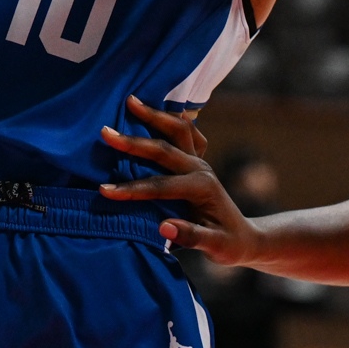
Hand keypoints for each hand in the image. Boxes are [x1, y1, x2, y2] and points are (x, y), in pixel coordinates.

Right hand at [97, 97, 267, 264]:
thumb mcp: (215, 247)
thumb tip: (163, 228)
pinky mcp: (198, 158)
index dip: (132, 189)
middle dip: (132, 142)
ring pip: (177, 129)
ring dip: (154, 115)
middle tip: (105, 132)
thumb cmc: (228, 245)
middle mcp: (201, 168)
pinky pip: (185, 130)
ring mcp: (201, 160)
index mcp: (202, 188)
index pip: (160, 187)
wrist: (244, 237)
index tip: (104, 191)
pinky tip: (155, 107)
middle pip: (163, 149)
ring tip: (130, 100)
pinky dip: (170, 117)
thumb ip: (190, 237)